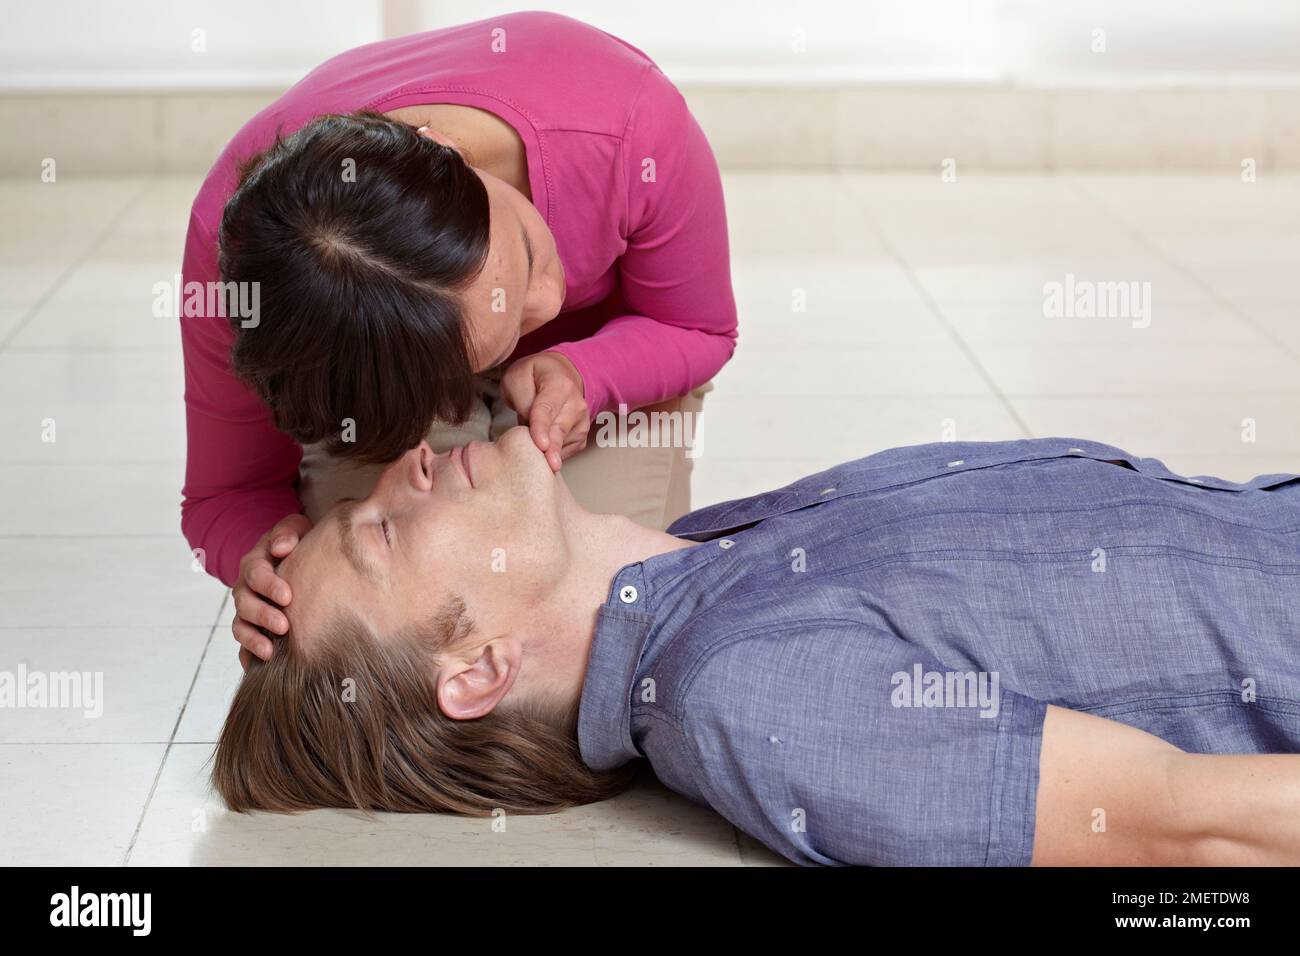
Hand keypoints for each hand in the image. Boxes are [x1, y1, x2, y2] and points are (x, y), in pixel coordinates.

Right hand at [232, 513, 312, 670]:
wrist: (295, 558)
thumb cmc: (297, 543)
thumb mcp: (294, 529)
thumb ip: (288, 533)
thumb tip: (282, 547)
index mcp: (255, 564)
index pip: (256, 574)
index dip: (269, 586)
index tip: (288, 596)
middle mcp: (245, 589)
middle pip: (245, 604)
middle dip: (263, 616)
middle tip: (283, 627)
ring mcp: (247, 611)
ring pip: (241, 627)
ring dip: (253, 640)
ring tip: (270, 653)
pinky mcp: (253, 628)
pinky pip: (244, 646)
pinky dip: (247, 657)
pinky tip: (256, 670)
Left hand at [500, 352, 590, 470]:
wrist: (558, 375)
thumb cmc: (534, 378)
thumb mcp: (518, 379)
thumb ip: (522, 401)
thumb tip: (528, 428)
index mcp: (559, 385)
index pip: (547, 409)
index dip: (542, 428)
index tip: (541, 445)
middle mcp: (576, 404)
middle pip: (560, 430)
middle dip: (552, 449)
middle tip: (547, 466)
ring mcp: (582, 422)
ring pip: (564, 444)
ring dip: (547, 452)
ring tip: (530, 452)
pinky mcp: (581, 437)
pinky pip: (567, 453)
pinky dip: (553, 456)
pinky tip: (541, 453)